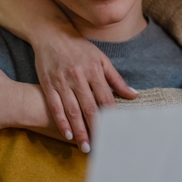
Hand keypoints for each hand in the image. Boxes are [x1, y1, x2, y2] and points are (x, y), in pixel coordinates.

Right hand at [31, 25, 137, 151]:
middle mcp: (78, 76)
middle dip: (95, 128)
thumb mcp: (101, 59)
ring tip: (85, 147)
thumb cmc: (79, 48)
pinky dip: (61, 122)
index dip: (110, 116)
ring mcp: (62, 81)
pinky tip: (67, 134)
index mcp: (94, 70)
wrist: (51, 34)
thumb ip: (116, 79)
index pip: (105, 98)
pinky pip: (56, 107)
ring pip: (72, 110)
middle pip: (89, 107)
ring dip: (79, 130)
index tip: (116, 132)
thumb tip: (133, 95)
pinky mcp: (48, 84)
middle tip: (101, 146)